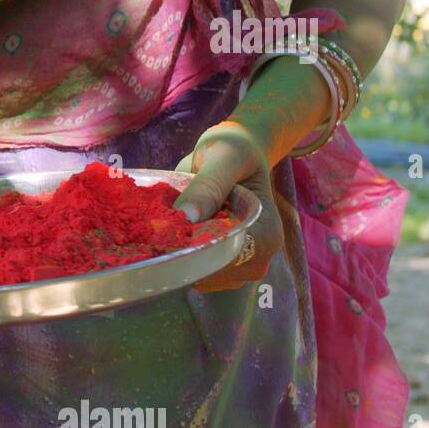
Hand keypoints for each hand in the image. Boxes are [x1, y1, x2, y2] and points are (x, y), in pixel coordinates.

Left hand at [173, 122, 283, 292]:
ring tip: (169, 222)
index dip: (193, 248)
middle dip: (180, 252)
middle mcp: (257, 257)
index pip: (227, 258)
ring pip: (196, 276)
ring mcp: (238, 268)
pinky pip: (190, 273)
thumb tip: (187, 218)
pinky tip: (171, 231)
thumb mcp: (224, 158)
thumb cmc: (234, 151)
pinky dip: (174, 256)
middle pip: (210, 273)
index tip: (167, 227)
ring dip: (175, 254)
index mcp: (266, 233)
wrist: (234, 153)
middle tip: (162, 220)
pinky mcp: (218, 268)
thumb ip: (208, 186)